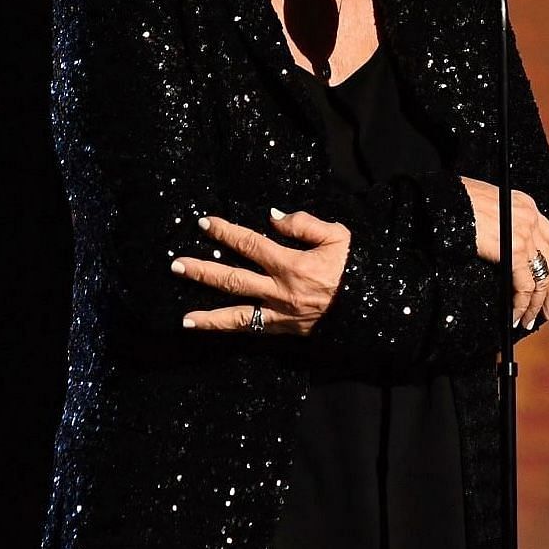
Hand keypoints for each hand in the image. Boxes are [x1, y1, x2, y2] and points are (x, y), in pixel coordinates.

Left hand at [174, 209, 350, 334]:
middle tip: (177, 265)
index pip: (250, 244)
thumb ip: (304, 224)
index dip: (226, 232)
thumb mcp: (338, 236)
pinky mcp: (285, 329)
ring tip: (184, 317)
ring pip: (237, 314)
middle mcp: (280, 290)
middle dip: (203, 271)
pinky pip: (252, 330)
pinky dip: (228, 329)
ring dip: (208, 315)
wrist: (372, 306)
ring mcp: (280, 313)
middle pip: (233, 279)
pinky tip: (207, 329)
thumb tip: (273, 218)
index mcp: (292, 264)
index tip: (205, 223)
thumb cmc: (356, 268)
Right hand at [460, 176, 548, 329]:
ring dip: (537, 304)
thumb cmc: (459, 202)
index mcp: (527, 206)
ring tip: (530, 320)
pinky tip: (516, 315)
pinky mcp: (515, 250)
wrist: (449, 200)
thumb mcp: (490, 207)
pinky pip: (524, 285)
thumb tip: (507, 251)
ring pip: (542, 278)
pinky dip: (522, 304)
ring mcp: (526, 235)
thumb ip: (505, 224)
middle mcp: (531, 219)